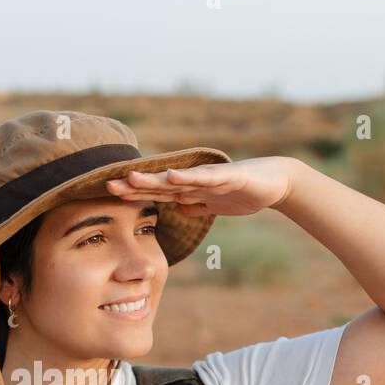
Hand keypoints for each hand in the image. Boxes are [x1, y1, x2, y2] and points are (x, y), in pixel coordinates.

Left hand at [105, 155, 296, 217]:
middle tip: (108, 185)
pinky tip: (171, 175)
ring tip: (131, 178)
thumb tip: (178, 209)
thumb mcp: (214, 205)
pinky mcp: (227, 177)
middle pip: (159, 185)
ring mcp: (209, 177)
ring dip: (153, 179)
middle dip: (134, 186)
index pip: (157, 193)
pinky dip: (187, 177)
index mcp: (191, 190)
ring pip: (176, 180)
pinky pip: (204, 178)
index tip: (110, 194)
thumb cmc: (245, 192)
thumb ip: (196, 205)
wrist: (275, 182)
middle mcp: (195, 181)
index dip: (134, 194)